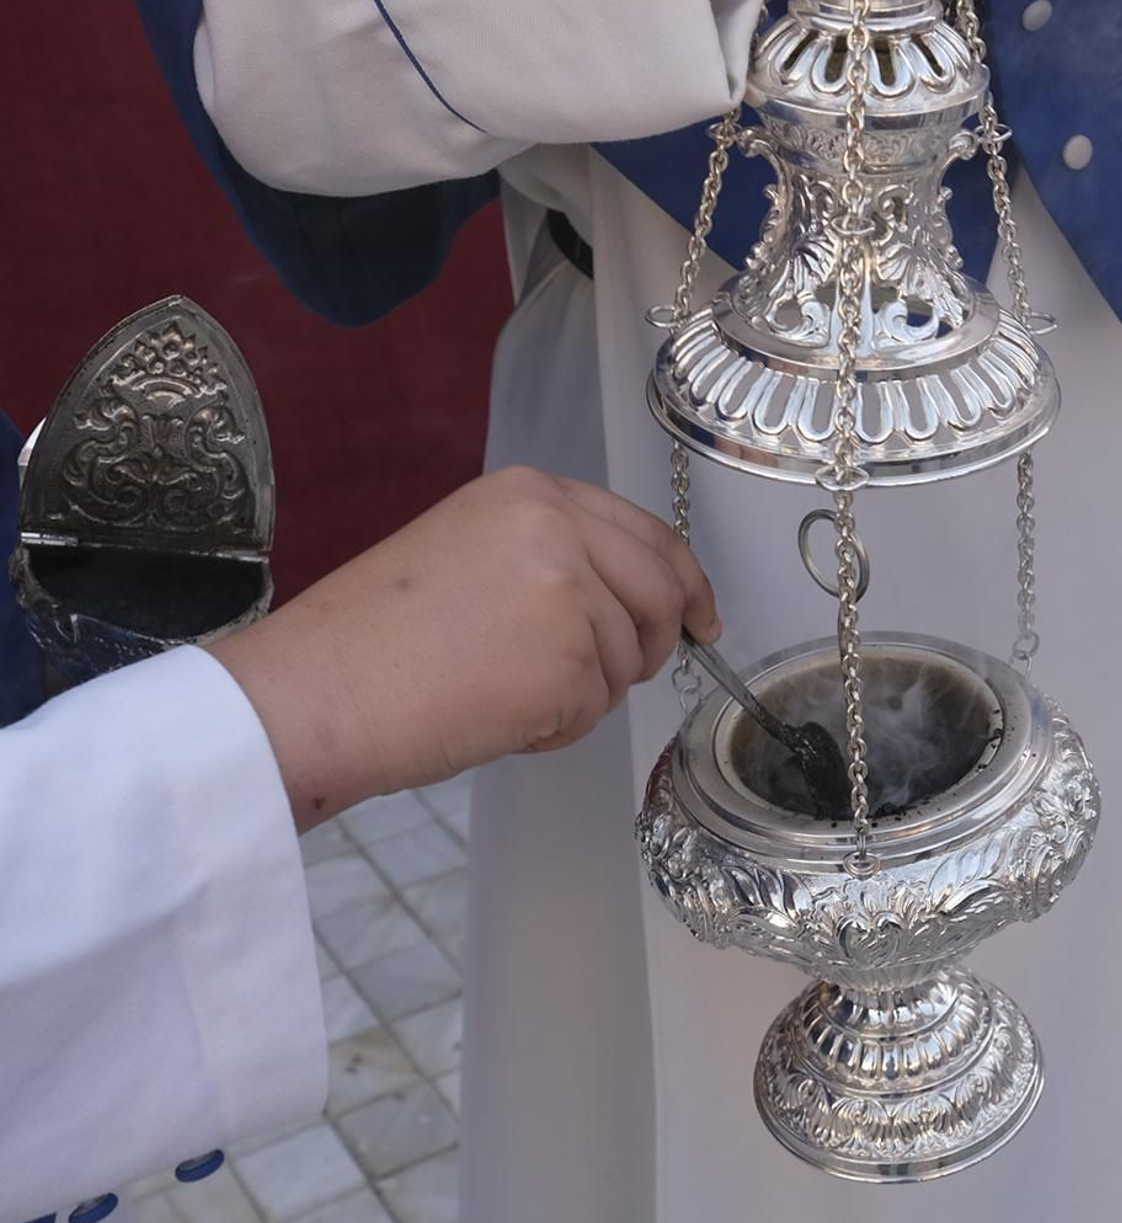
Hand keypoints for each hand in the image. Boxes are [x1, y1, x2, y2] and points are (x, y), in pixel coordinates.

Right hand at [207, 468, 719, 830]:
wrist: (320, 691)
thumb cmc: (374, 641)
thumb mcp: (467, 552)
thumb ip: (548, 557)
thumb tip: (623, 600)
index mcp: (529, 494)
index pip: (646, 532)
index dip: (683, 581)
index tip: (699, 617)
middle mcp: (557, 527)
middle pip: (661, 591)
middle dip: (651, 644)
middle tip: (615, 677)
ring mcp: (569, 592)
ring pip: (628, 658)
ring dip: (582, 693)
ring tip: (500, 690)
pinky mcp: (569, 661)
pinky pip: (596, 708)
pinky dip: (555, 727)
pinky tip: (495, 715)